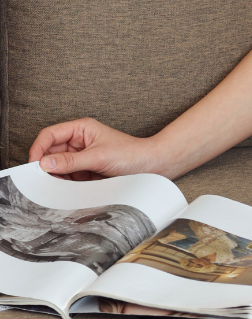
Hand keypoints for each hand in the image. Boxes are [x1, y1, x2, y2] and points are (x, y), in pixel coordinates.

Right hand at [28, 118, 160, 181]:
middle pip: (51, 152)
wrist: (151, 166)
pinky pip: (67, 176)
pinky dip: (63, 183)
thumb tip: (45, 164)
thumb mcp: (98, 157)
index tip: (33, 165)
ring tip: (55, 186)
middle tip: (40, 180)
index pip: (50, 135)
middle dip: (45, 165)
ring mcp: (81, 156)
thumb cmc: (130, 154)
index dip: (38, 148)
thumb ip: (71, 161)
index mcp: (81, 129)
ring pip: (57, 166)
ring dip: (54, 176)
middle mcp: (79, 141)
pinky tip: (64, 190)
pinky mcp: (85, 170)